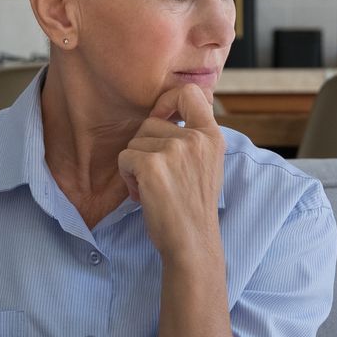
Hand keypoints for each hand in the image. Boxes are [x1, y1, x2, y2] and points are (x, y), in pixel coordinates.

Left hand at [117, 84, 222, 258]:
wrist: (192, 243)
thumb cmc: (192, 207)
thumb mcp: (206, 165)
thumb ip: (193, 138)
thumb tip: (165, 113)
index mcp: (212, 136)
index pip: (190, 93)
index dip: (168, 100)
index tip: (163, 118)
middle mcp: (196, 139)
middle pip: (150, 121)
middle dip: (145, 147)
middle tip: (159, 176)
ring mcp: (175, 150)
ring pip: (135, 141)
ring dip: (136, 165)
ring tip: (153, 188)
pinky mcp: (153, 165)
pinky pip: (125, 158)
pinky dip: (127, 177)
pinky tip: (143, 195)